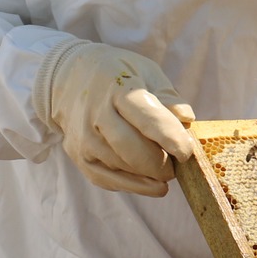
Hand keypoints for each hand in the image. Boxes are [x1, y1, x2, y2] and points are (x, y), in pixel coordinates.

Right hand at [42, 41, 197, 196]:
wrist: (69, 78)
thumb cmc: (118, 75)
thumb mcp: (146, 72)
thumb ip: (168, 96)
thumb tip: (186, 119)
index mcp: (119, 89)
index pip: (147, 118)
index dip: (170, 138)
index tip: (187, 152)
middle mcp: (97, 114)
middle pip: (133, 150)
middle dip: (160, 164)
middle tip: (176, 167)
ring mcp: (85, 138)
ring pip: (122, 168)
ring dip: (148, 176)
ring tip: (163, 171)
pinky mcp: (79, 156)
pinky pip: (108, 180)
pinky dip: (133, 185)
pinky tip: (150, 184)